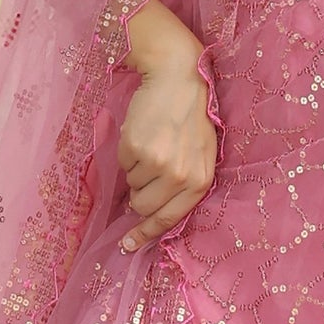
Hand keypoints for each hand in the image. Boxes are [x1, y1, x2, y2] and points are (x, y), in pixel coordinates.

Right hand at [118, 53, 216, 250]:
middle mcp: (180, 176)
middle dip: (139, 195)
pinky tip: (143, 133)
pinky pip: (122, 164)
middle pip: (144, 207)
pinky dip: (128, 152)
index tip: (128, 245)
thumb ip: (185, 184)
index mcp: (200, 181)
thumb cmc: (190, 116)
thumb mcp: (201, 153)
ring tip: (152, 143)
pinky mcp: (136, 149)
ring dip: (136, 169)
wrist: (178, 77)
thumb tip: (149, 213)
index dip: (145, 234)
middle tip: (147, 169)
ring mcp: (158, 163)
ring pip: (131, 185)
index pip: (169, 219)